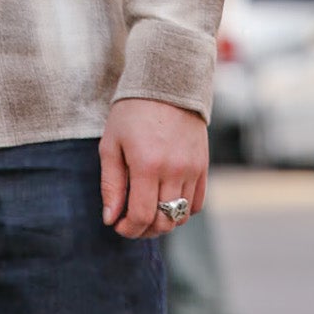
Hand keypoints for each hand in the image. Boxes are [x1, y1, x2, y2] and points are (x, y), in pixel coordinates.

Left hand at [99, 97, 208, 240]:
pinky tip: (166, 201)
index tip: (118, 224)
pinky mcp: (203, 165)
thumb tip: (110, 218)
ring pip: (181, 216)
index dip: (128, 229)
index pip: (142, 216)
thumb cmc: (132, 112)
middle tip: (131, 222)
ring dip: (163, 222)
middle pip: (164, 221)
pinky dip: (182, 210)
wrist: (167, 83)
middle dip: (144, 230)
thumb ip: (111, 184)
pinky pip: (197, 203)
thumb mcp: (111, 144)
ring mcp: (192, 168)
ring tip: (148, 212)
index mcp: (147, 165)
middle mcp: (173, 170)